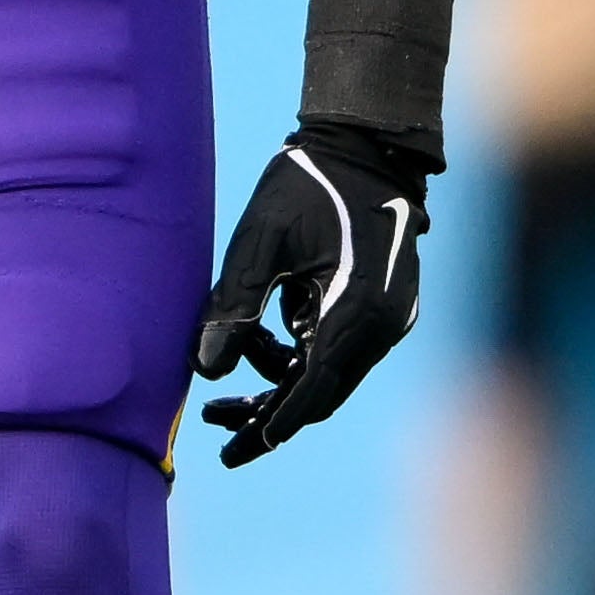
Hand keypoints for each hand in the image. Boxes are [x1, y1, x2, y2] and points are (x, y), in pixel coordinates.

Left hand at [190, 124, 429, 465]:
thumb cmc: (307, 184)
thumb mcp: (259, 239)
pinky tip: (261, 336)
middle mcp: (382, 325)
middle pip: (322, 391)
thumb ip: (232, 304)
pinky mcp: (384, 309)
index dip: (274, 421)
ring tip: (225, 374)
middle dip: (269, 411)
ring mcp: (389, 319)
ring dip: (279, 379)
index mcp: (357, 310)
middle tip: (216, 424)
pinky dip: (299, 352)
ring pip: (328, 372)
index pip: (313, 388)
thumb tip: (205, 368)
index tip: (239, 447)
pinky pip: (338, 349)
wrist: (364, 146)